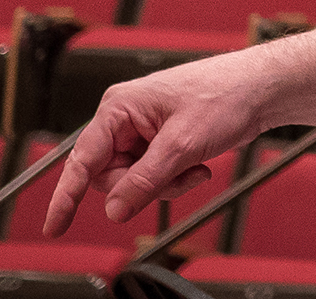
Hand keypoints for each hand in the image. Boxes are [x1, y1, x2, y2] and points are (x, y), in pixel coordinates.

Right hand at [43, 26, 315, 235]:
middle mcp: (125, 118)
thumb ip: (144, 180)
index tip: (54, 225)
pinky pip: (153, 177)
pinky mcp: (160, 142)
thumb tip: (115, 209)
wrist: (260, 90)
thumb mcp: (182, 144)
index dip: (66, 195)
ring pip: (134, 181)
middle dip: (142, 187)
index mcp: (119, 107)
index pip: (83, 159)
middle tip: (174, 177)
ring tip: (192, 167)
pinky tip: (197, 166)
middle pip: (110, 176)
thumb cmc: (224, 95)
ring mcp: (143, 131)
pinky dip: (175, 180)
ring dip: (164, 185)